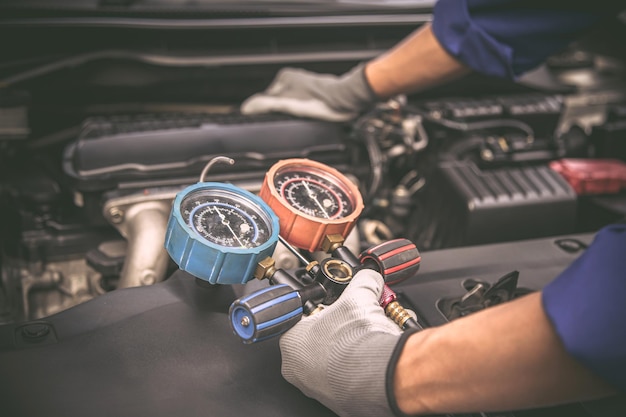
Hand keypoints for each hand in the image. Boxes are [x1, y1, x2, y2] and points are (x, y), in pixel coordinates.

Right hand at [240, 64, 378, 121]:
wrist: (347, 101)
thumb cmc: (322, 101)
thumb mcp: (287, 104)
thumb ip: (264, 105)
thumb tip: (247, 108)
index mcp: (283, 78)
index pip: (263, 98)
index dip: (263, 112)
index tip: (265, 123)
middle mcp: (294, 79)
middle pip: (277, 103)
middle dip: (279, 114)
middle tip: (285, 124)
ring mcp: (305, 87)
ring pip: (289, 106)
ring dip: (291, 116)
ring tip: (298, 122)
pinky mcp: (315, 96)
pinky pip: (301, 108)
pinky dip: (301, 116)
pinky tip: (307, 120)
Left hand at [279, 269, 406, 416]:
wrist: (381, 375)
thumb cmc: (358, 341)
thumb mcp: (359, 297)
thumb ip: (361, 283)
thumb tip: (368, 277)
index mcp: (292, 341)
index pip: (300, 320)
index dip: (321, 312)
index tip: (334, 310)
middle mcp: (297, 370)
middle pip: (317, 343)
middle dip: (336, 332)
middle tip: (354, 324)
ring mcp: (316, 389)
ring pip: (330, 364)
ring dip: (347, 351)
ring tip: (366, 340)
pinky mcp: (337, 403)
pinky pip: (344, 382)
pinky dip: (356, 371)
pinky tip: (370, 360)